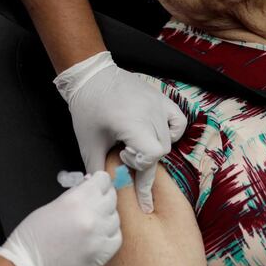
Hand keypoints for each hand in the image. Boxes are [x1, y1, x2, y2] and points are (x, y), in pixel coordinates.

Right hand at [0, 172, 120, 265]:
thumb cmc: (32, 237)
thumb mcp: (52, 205)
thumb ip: (75, 194)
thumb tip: (90, 184)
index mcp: (77, 201)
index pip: (104, 180)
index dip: (99, 181)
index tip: (97, 184)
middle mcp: (91, 217)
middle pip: (112, 198)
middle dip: (103, 197)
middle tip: (94, 201)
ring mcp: (98, 237)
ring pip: (116, 218)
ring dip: (107, 216)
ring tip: (93, 220)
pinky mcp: (101, 255)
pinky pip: (116, 238)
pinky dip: (110, 234)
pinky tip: (100, 234)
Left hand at [53, 51, 186, 211]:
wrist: (91, 76)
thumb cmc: (87, 109)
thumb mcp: (88, 143)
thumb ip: (97, 169)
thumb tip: (103, 189)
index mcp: (132, 123)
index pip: (152, 155)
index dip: (140, 164)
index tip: (123, 159)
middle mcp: (151, 113)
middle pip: (161, 150)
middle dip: (144, 160)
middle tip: (125, 156)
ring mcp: (159, 104)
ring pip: (169, 138)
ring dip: (155, 147)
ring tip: (138, 144)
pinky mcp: (161, 98)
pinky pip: (178, 120)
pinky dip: (172, 132)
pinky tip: (155, 133)